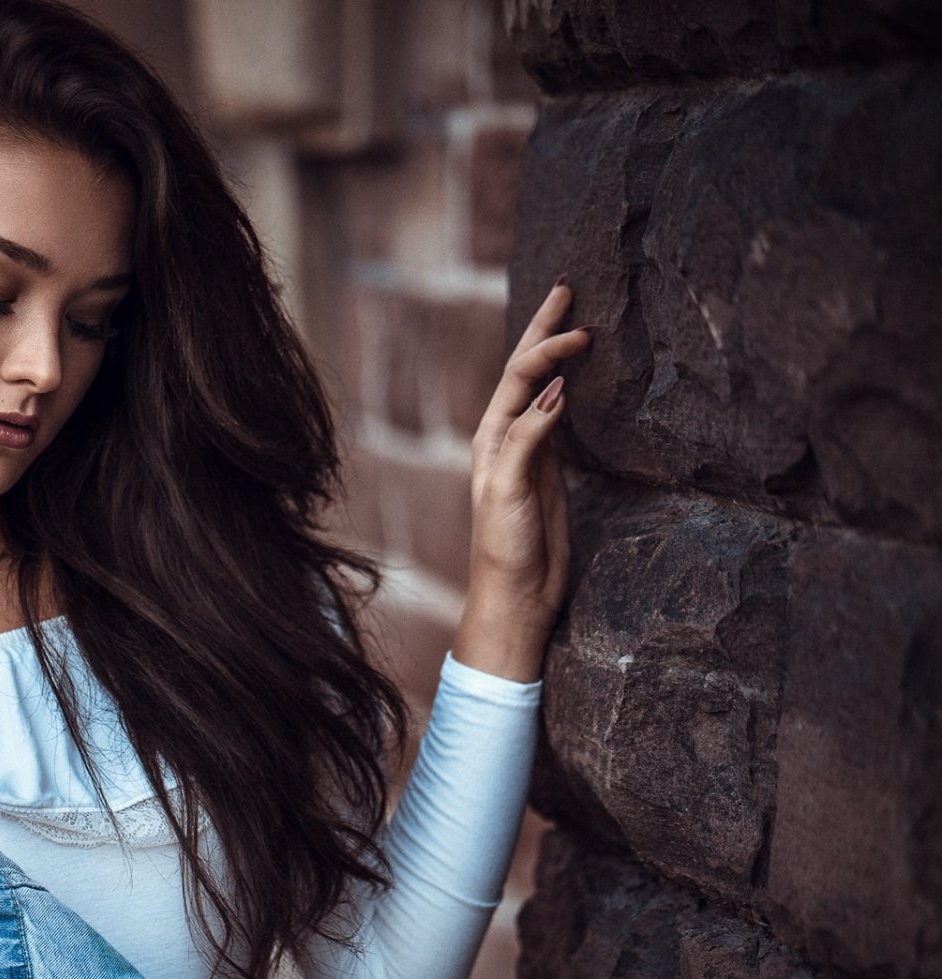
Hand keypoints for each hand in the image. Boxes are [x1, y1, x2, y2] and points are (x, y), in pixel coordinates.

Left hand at [465, 279, 591, 635]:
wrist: (516, 595)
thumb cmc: (504, 548)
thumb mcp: (511, 492)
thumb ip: (529, 441)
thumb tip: (554, 390)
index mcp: (490, 438)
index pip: (520, 377)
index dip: (548, 348)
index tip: (583, 331)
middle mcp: (506, 437)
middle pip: (525, 371)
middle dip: (544, 330)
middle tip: (567, 288)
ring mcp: (529, 450)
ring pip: (542, 388)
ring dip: (554, 353)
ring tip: (571, 319)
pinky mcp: (550, 469)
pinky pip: (559, 415)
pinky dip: (569, 387)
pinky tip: (579, 375)